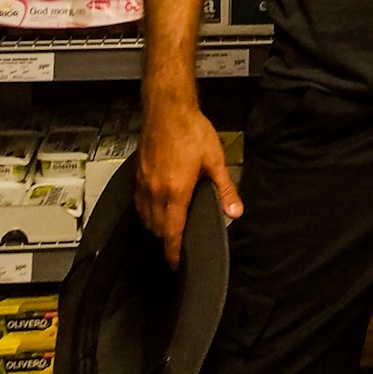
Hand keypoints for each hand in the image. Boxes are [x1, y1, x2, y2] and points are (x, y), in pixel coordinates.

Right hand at [136, 98, 242, 267]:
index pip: (172, 233)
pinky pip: (139, 203)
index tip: (176, 265)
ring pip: (145, 218)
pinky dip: (146, 212)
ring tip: (168, 230)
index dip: (173, 253)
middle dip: (166, 241)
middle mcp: (156, 191)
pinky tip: (156, 207)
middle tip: (176, 246)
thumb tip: (235, 212)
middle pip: (157, 229)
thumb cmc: (191, 130)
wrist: (167, 109)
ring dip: (156, 228)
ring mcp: (143, 183)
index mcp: (175, 192)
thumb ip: (225, 189)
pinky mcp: (137, 175)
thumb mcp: (215, 160)